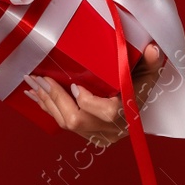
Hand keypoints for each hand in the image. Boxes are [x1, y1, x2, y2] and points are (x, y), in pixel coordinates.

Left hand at [21, 41, 164, 147]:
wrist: (136, 110)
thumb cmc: (140, 89)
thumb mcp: (146, 75)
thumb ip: (149, 63)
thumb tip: (152, 49)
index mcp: (127, 115)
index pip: (107, 113)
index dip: (87, 101)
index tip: (74, 85)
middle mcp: (112, 130)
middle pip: (78, 120)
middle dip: (56, 98)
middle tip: (40, 78)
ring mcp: (97, 135)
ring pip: (66, 123)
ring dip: (47, 102)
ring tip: (32, 83)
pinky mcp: (86, 135)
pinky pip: (63, 123)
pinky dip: (48, 107)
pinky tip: (35, 95)